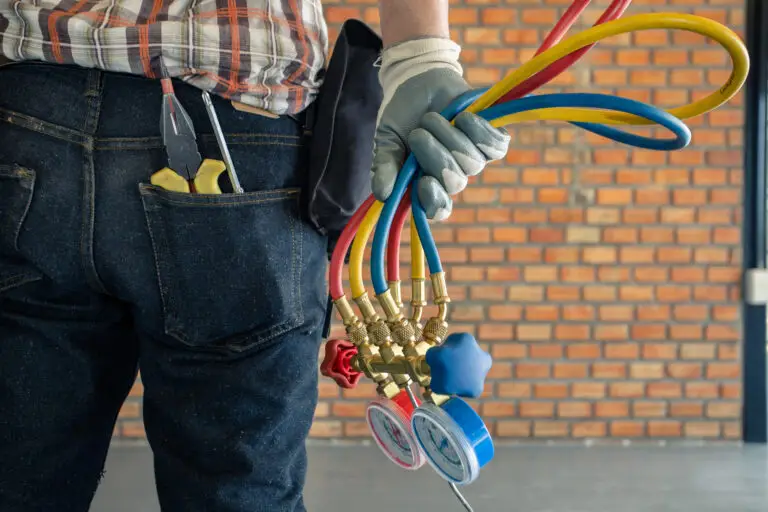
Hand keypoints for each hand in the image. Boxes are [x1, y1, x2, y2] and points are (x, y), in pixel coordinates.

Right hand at [371, 38, 510, 220]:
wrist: (418, 79)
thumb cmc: (401, 115)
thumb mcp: (387, 140)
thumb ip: (385, 165)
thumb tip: (383, 194)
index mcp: (426, 183)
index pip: (438, 208)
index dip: (435, 201)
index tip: (424, 182)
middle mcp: (452, 175)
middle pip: (456, 182)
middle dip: (435, 157)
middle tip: (417, 134)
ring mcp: (473, 157)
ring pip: (473, 163)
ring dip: (451, 137)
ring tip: (433, 117)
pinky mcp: (490, 138)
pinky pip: (497, 146)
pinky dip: (480, 131)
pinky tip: (464, 117)